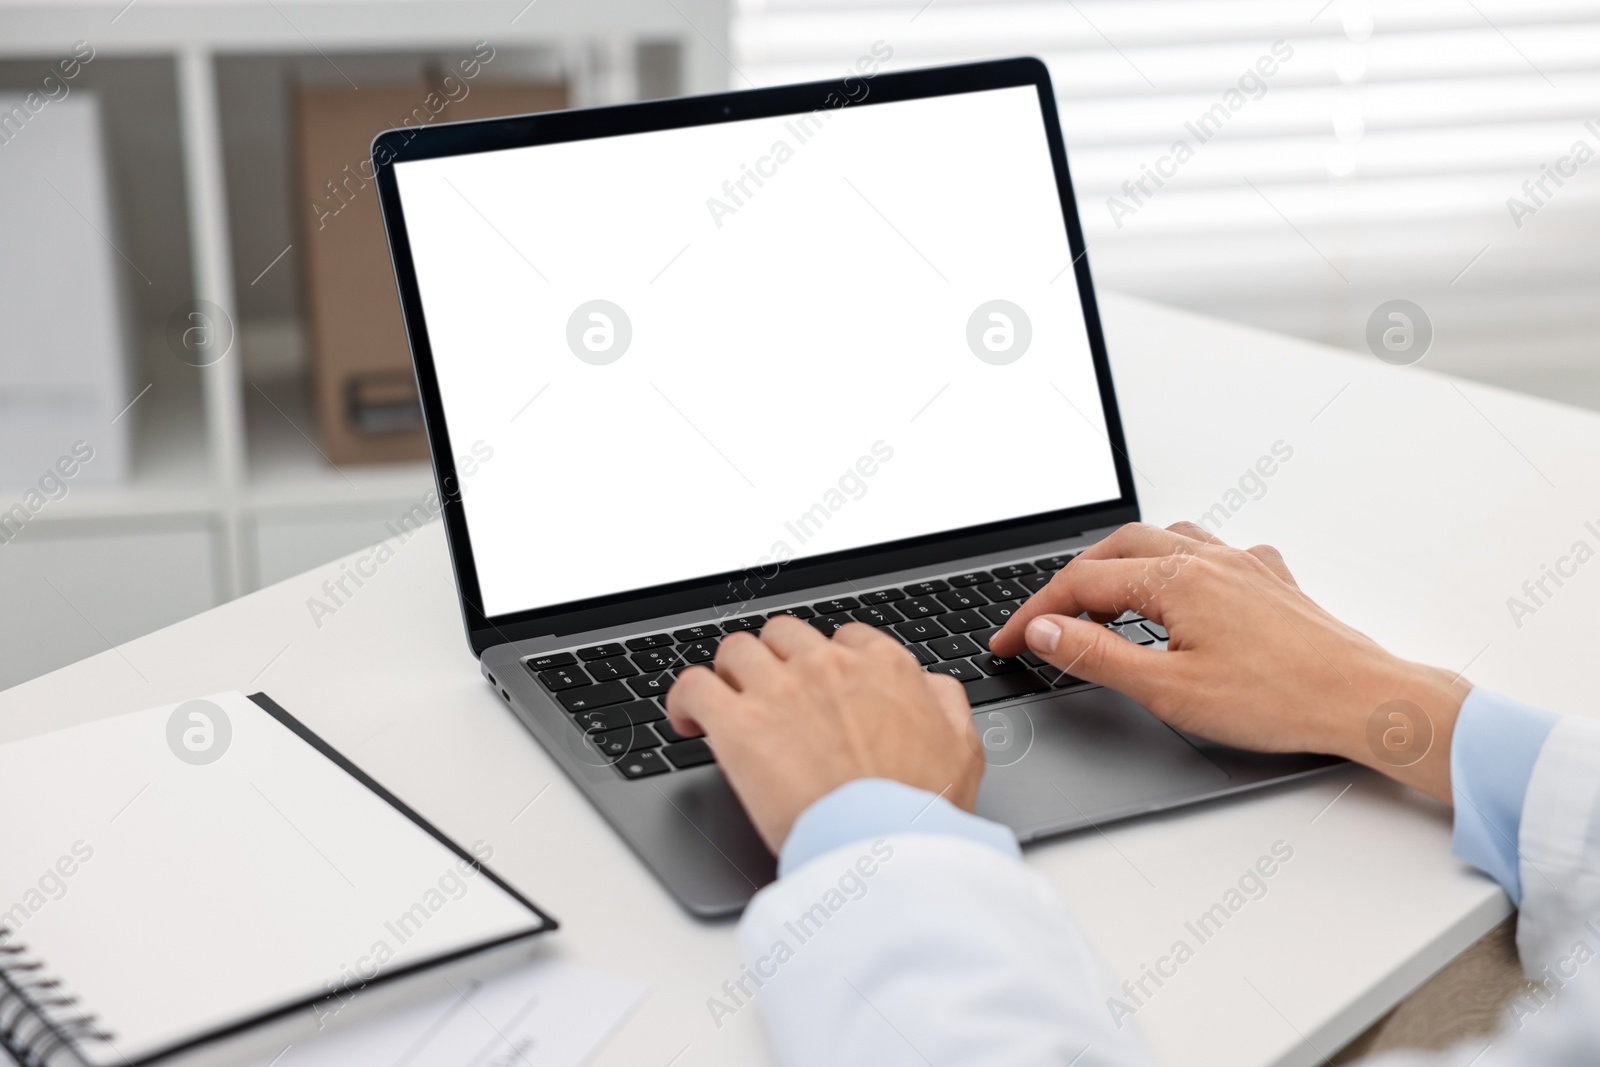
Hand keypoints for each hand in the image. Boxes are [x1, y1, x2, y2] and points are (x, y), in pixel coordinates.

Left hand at [666, 616, 983, 852]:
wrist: (886, 849)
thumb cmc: (922, 812)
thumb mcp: (963, 749)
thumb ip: (945, 703)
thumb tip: (929, 686)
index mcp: (884, 668)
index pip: (844, 638)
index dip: (825, 663)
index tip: (816, 687)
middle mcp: (829, 666)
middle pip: (784, 635)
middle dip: (775, 660)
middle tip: (770, 695)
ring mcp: (780, 690)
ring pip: (736, 650)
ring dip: (730, 674)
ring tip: (727, 703)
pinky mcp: (738, 724)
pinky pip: (693, 686)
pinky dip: (684, 700)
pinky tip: (686, 721)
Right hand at [989, 522, 1467, 801]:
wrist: (1363, 701)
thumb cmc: (1280, 699)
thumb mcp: (1168, 689)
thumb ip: (1096, 654)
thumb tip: (1043, 629)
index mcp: (1176, 579)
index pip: (1081, 585)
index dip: (1034, 613)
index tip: (1006, 640)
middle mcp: (1209, 558)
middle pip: (1117, 548)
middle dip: (1071, 579)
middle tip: (1044, 618)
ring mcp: (1244, 565)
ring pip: (1165, 539)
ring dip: (1122, 561)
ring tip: (1101, 594)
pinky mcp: (1271, 581)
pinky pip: (1212, 550)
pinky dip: (1176, 561)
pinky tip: (1183, 589)